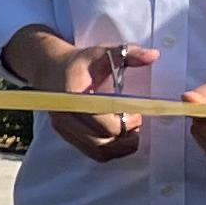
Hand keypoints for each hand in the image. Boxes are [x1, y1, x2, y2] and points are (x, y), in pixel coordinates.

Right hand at [10, 29, 153, 160]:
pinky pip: (92, 153)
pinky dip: (110, 150)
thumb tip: (154, 55)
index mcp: (72, 95)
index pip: (102, 121)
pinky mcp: (66, 135)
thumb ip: (129, 54)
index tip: (138, 113)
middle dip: (126, 137)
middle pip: (102, 141)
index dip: (126, 122)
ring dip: (120, 147)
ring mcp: (63, 127)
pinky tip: (119, 136)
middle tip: (137, 123)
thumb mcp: (103, 52)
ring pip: (99, 152)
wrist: (51, 69)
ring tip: (131, 132)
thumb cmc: (81, 62)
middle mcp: (64, 114)